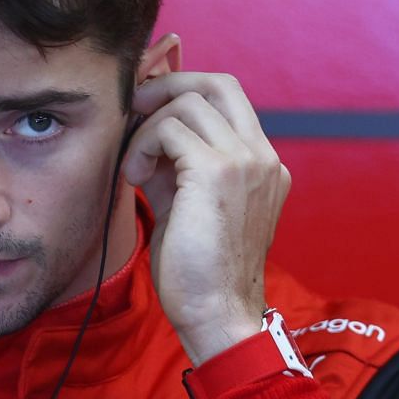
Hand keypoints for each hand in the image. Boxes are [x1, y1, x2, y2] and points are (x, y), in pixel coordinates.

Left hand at [121, 72, 290, 364]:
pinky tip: (134, 179)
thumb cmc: (199, 272)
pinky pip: (169, 128)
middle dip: (168, 85)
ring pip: (188, 102)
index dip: (183, 93)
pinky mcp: (218, 171)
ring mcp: (246, 161)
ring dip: (147, 128)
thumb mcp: (189, 205)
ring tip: (134, 169)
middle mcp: (262, 156)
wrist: (217, 314)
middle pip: (218, 83)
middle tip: (134, 108)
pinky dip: (142, 146)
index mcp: (263, 165)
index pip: (228, 101)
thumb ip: (177, 165)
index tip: (147, 110)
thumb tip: (146, 131)